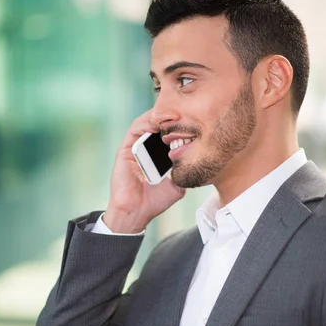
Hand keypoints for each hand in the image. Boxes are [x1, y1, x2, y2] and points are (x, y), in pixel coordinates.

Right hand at [104, 110, 185, 233]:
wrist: (136, 213)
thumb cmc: (154, 202)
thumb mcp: (176, 185)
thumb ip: (185, 172)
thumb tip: (200, 163)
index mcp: (157, 156)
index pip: (168, 134)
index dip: (179, 126)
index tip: (193, 121)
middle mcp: (145, 149)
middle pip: (158, 125)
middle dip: (170, 117)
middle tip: (184, 112)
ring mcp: (135, 148)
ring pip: (146, 123)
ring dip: (158, 117)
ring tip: (172, 115)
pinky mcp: (125, 149)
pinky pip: (134, 130)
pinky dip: (145, 123)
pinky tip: (157, 123)